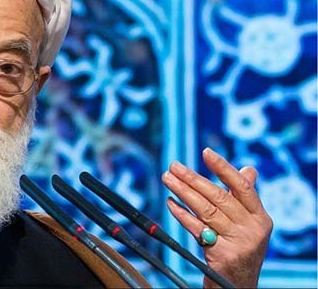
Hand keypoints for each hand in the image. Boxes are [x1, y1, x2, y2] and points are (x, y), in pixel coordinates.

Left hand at [162, 148, 272, 287]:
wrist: (238, 285)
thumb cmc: (240, 248)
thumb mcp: (249, 224)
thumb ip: (244, 198)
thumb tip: (248, 169)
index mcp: (261, 217)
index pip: (242, 187)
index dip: (224, 168)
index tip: (206, 152)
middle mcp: (253, 229)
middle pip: (218, 197)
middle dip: (193, 179)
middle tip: (173, 166)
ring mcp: (239, 242)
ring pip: (205, 210)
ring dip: (183, 192)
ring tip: (167, 179)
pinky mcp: (223, 255)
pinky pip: (196, 229)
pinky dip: (181, 214)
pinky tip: (170, 202)